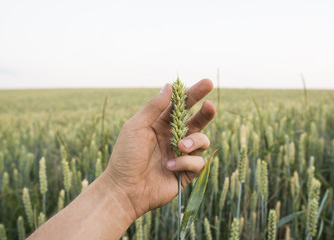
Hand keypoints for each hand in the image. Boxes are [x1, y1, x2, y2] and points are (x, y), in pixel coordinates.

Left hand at [106, 79, 215, 217]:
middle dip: (206, 112)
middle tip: (210, 105)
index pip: (181, 106)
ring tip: (180, 146)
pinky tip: (170, 166)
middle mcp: (174, 138)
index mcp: (161, 125)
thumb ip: (154, 107)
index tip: (207, 84)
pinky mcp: (186, 172)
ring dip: (194, 141)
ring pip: (202, 140)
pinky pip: (198, 162)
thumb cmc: (126, 156)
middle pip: (197, 121)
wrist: (124, 189)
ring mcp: (181, 155)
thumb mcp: (136, 127)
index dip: (194, 94)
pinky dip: (186, 162)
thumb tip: (169, 86)